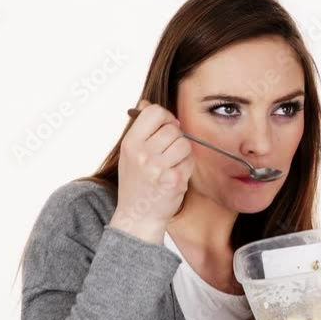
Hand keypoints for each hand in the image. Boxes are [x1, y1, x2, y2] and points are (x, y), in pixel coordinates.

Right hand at [108, 99, 194, 243]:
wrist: (138, 216)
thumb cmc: (136, 183)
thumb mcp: (130, 153)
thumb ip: (140, 129)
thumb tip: (147, 103)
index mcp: (130, 143)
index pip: (154, 113)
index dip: (166, 117)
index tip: (167, 126)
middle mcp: (142, 154)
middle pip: (173, 129)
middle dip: (176, 138)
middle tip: (168, 152)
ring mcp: (158, 168)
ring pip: (184, 144)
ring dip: (183, 153)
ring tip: (171, 164)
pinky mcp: (174, 180)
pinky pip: (190, 161)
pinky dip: (186, 167)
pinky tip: (175, 176)